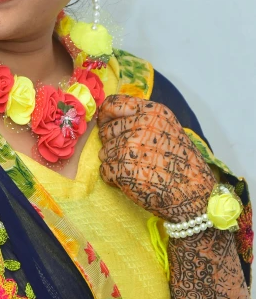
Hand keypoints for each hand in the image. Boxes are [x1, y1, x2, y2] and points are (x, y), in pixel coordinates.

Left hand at [97, 95, 215, 222]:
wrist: (194, 194)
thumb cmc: (182, 163)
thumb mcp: (168, 129)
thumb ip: (142, 120)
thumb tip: (110, 119)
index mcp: (152, 112)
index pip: (113, 104)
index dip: (105, 115)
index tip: (105, 123)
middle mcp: (140, 125)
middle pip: (106, 129)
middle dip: (112, 143)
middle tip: (131, 156)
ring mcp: (129, 147)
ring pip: (104, 151)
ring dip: (114, 162)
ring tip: (137, 169)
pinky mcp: (122, 169)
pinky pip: (105, 170)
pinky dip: (114, 178)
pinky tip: (134, 180)